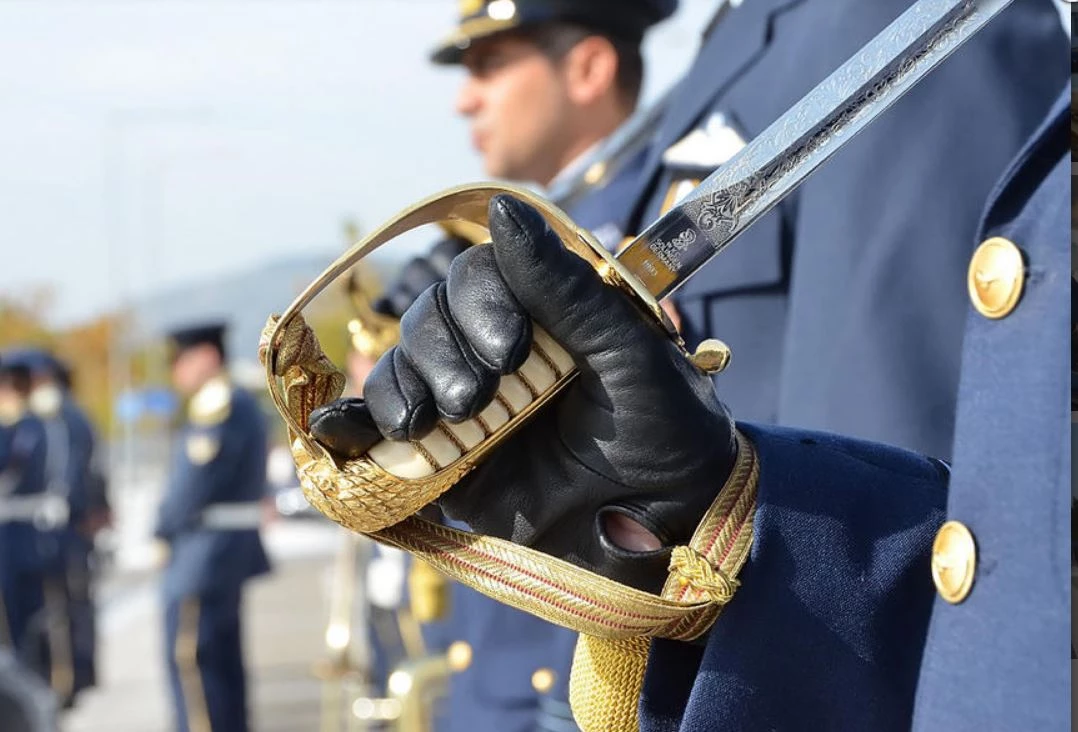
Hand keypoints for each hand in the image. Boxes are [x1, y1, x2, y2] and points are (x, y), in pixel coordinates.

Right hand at [312, 196, 736, 592]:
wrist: (671, 527)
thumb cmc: (664, 428)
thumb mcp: (627, 351)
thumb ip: (564, 287)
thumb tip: (504, 206)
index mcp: (542, 314)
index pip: (479, 276)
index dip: (480, 302)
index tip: (511, 349)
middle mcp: (498, 354)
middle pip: (430, 319)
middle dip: (443, 354)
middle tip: (479, 398)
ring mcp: (469, 409)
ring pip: (402, 370)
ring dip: (403, 387)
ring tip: (433, 423)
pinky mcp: (447, 466)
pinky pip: (383, 438)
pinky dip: (353, 429)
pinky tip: (337, 429)